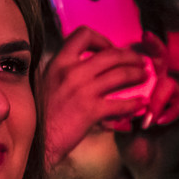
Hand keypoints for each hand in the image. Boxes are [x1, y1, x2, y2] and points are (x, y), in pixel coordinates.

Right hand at [41, 26, 151, 166]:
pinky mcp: (90, 111)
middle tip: (139, 61)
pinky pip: (120, 103)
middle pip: (110, 54)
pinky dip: (134, 103)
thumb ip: (63, 73)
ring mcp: (82, 91)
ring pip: (119, 74)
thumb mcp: (45, 84)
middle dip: (129, 56)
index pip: (83, 35)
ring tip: (145, 76)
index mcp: (58, 63)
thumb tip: (81, 68)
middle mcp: (71, 72)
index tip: (109, 50)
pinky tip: (140, 104)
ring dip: (137, 74)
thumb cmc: (39, 117)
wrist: (34, 142)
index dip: (102, 39)